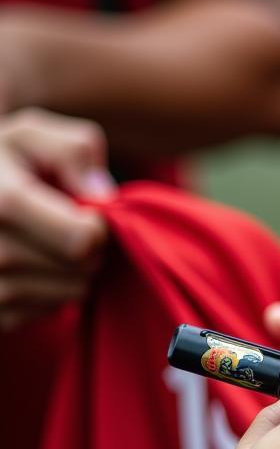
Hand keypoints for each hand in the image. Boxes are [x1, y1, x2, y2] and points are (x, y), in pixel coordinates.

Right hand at [0, 108, 114, 331]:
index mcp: (0, 201)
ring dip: (73, 271)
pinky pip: (48, 311)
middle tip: (66, 227)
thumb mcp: (28, 138)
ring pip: (71, 292)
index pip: (82, 240)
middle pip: (82, 268)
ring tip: (45, 244)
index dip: (97, 227)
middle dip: (90, 249)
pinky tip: (29, 266)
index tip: (86, 213)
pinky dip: (50, 291)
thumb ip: (73, 150)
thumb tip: (101, 195)